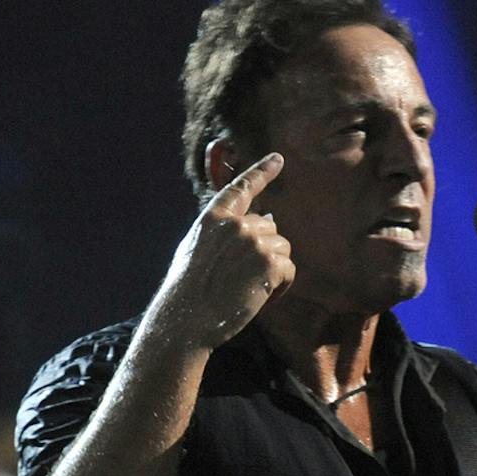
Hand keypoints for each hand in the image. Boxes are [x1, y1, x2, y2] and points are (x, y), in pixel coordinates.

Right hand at [147, 152, 295, 351]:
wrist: (186, 317)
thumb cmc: (189, 289)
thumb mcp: (198, 248)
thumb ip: (227, 231)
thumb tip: (269, 220)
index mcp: (213, 217)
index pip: (241, 188)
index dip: (261, 172)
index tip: (278, 158)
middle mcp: (234, 224)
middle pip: (271, 229)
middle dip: (266, 253)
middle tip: (244, 278)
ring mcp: (252, 241)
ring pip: (282, 249)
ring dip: (274, 270)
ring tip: (249, 288)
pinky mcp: (269, 262)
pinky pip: (289, 270)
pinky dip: (281, 286)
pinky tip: (260, 296)